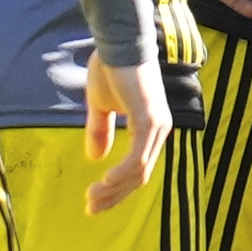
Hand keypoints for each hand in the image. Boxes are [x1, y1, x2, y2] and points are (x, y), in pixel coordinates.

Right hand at [82, 57, 172, 212]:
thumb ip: (100, 130)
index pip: (137, 169)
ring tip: (92, 198)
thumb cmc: (111, 68)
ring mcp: (157, 126)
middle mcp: (159, 130)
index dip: (117, 189)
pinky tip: (105, 181)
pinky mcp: (149, 120)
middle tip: (91, 208)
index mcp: (150, 129)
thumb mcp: (100, 105)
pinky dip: (121, 173)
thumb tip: (95, 158)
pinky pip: (137, 157)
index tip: (94, 202)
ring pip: (138, 171)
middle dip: (114, 196)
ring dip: (114, 189)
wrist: (116, 42)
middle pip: (139, 176)